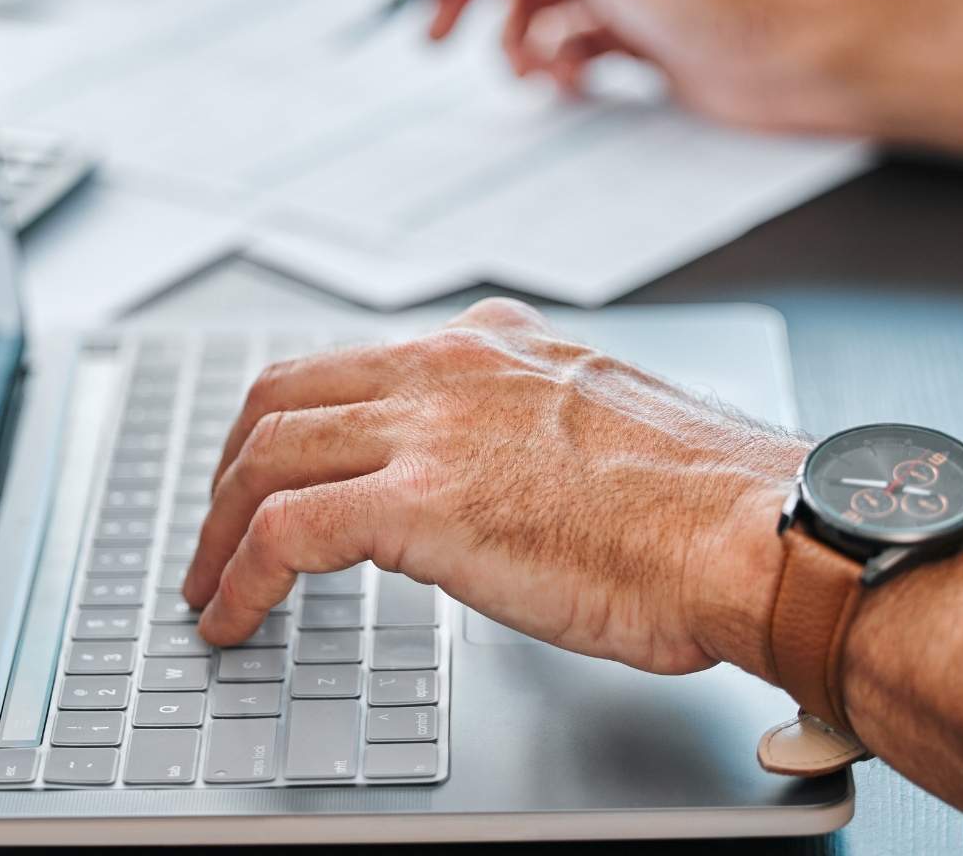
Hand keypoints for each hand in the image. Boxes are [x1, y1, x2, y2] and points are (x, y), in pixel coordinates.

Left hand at [182, 298, 805, 677]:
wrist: (756, 530)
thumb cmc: (712, 504)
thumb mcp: (610, 422)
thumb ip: (541, 426)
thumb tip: (513, 477)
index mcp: (498, 343)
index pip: (359, 361)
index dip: (299, 421)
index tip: (280, 468)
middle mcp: (452, 365)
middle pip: (284, 393)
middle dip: (232, 464)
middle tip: (217, 524)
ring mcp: (431, 425)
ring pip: (266, 454)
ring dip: (217, 526)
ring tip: (207, 584)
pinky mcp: (420, 499)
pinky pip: (282, 532)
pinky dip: (237, 578)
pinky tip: (230, 619)